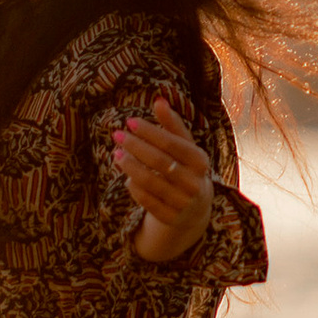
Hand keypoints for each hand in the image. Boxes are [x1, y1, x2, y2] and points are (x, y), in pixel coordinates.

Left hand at [110, 102, 214, 262]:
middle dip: (137, 147)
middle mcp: (195, 184)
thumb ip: (173, 125)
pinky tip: (126, 177)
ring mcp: (184, 203)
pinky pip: (147, 201)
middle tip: (117, 135)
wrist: (195, 210)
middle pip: (161, 162)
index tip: (129, 122)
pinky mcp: (171, 218)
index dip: (151, 132)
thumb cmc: (186, 169)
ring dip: (130, 167)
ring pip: (152, 183)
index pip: (173, 144)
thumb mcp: (184, 148)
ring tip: (116, 154)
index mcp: (201, 162)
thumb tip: (159, 99)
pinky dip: (135, 188)